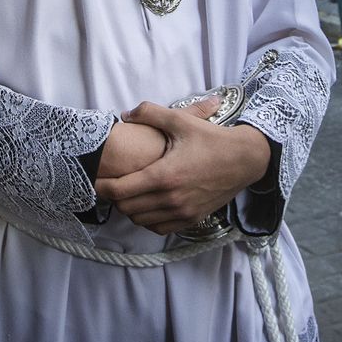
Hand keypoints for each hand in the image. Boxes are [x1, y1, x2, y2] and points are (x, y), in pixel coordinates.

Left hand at [95, 99, 271, 234]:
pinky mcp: (192, 218)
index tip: (97, 179)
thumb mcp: (181, 120)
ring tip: (130, 193)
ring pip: (141, 221)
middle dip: (115, 197)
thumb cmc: (212, 139)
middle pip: (126, 208)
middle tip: (113, 184)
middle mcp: (170, 198)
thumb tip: (126, 115)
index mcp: (164, 175)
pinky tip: (149, 205)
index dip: (102, 186)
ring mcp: (182, 212)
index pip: (119, 190)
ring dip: (131, 209)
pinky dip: (148, 220)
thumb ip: (150, 113)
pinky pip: (159, 228)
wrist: (245, 159)